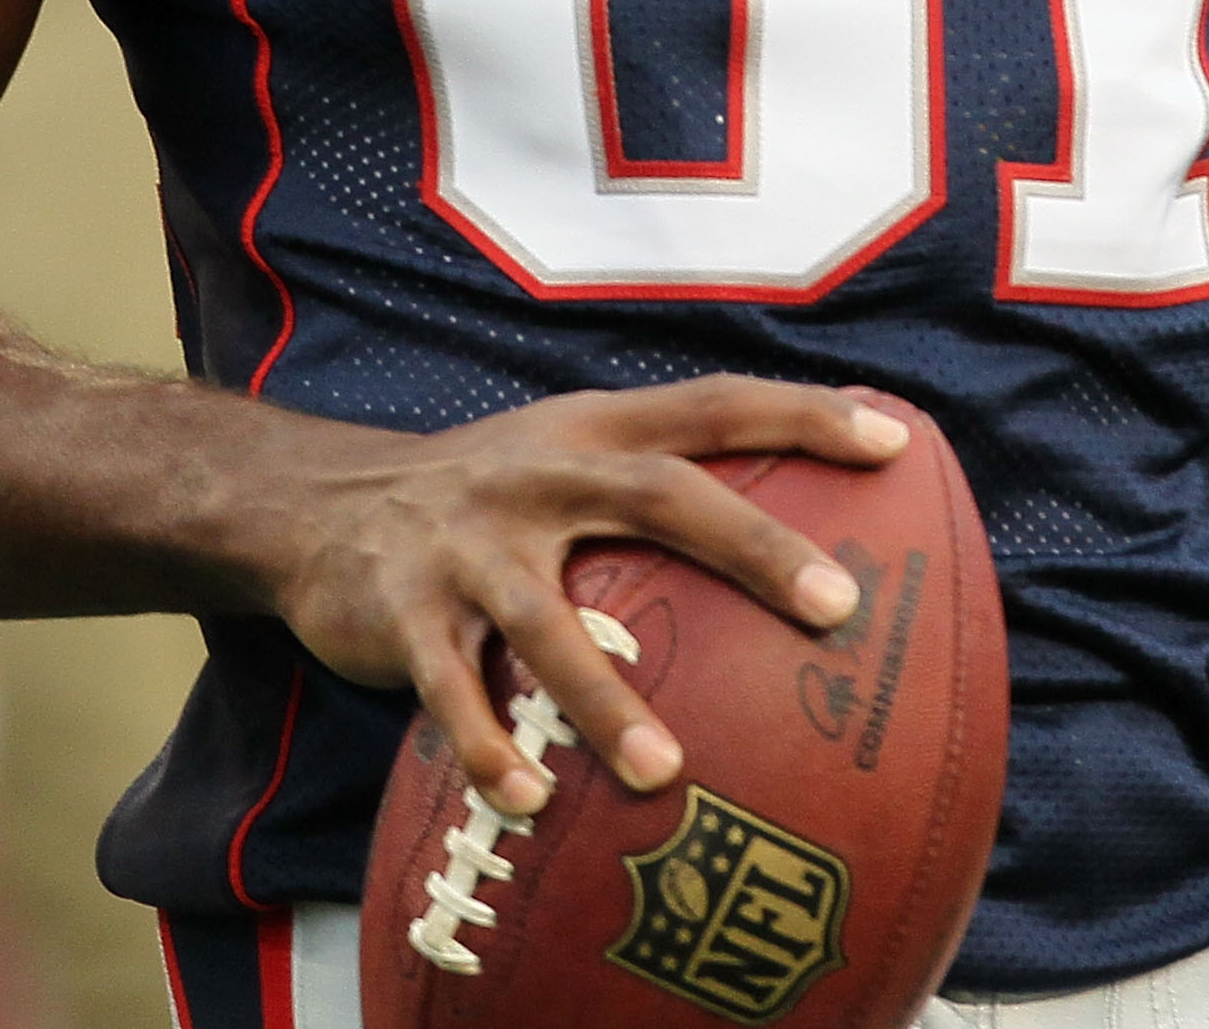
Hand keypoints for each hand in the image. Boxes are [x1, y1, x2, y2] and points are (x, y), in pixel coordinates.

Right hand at [260, 374, 910, 810]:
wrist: (316, 503)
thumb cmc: (480, 498)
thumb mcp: (559, 457)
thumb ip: (651, 484)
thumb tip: (786, 546)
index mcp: (589, 429)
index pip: (711, 406)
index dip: (800, 415)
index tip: (892, 445)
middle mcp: (537, 471)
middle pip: (656, 492)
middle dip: (748, 543)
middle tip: (833, 605)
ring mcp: (468, 542)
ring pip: (546, 620)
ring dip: (607, 701)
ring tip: (668, 774)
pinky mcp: (407, 612)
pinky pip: (454, 690)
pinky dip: (490, 748)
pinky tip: (529, 802)